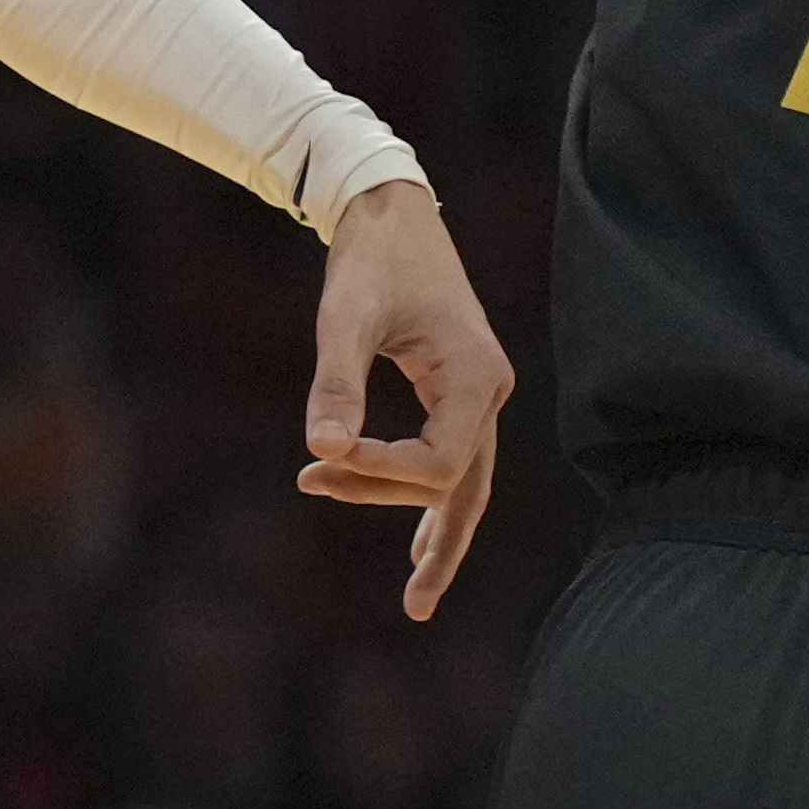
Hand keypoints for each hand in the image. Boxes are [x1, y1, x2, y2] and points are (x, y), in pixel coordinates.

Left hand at [294, 181, 510, 622]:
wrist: (390, 210)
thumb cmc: (370, 259)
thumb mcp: (344, 316)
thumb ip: (337, 382)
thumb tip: (321, 448)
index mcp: (472, 375)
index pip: (437, 463)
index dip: (380, 474)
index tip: (321, 456)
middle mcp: (486, 390)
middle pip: (460, 486)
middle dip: (414, 524)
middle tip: (356, 538)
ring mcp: (478, 394)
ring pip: (466, 484)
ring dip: (436, 533)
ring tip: (418, 598)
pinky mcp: (459, 392)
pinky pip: (455, 463)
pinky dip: (436, 504)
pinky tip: (422, 547)